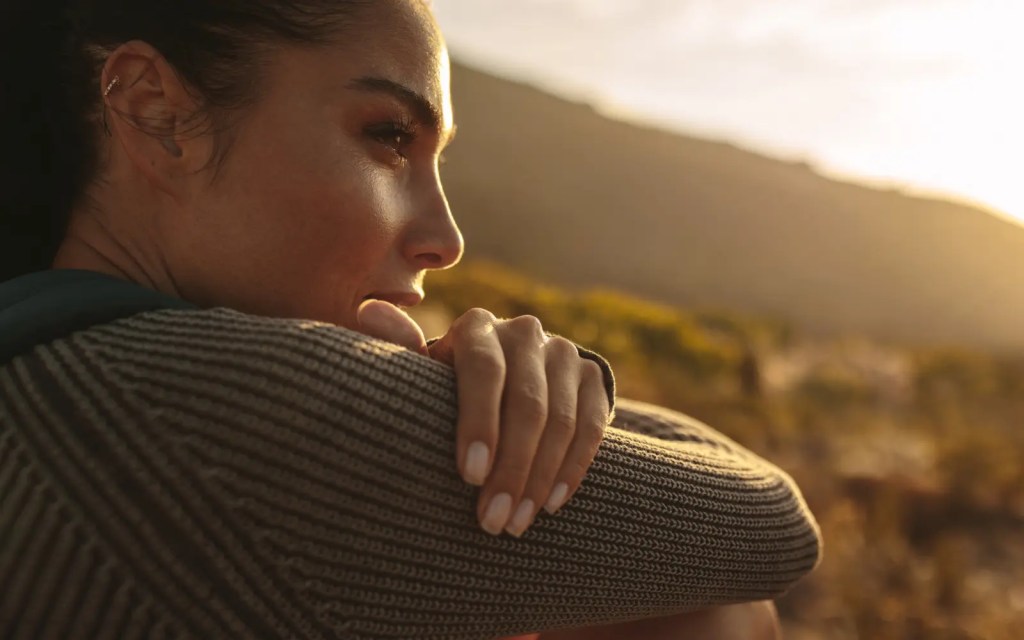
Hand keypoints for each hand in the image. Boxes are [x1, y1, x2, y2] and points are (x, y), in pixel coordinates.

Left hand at [357, 301, 610, 536]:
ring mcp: (563, 352)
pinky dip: (573, 468)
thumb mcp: (422, 372)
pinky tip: (551, 503)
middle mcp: (524, 332)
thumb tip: (370, 312)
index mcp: (476, 327)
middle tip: (492, 520)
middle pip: (527, 403)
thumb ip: (400, 349)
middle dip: (511, 469)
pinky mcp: (592, 375)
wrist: (504, 377)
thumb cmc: (445, 386)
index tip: (469, 476)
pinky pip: (592, 426)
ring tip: (516, 523)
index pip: (484, 371)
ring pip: (562, 420)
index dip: (480, 423)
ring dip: (540, 478)